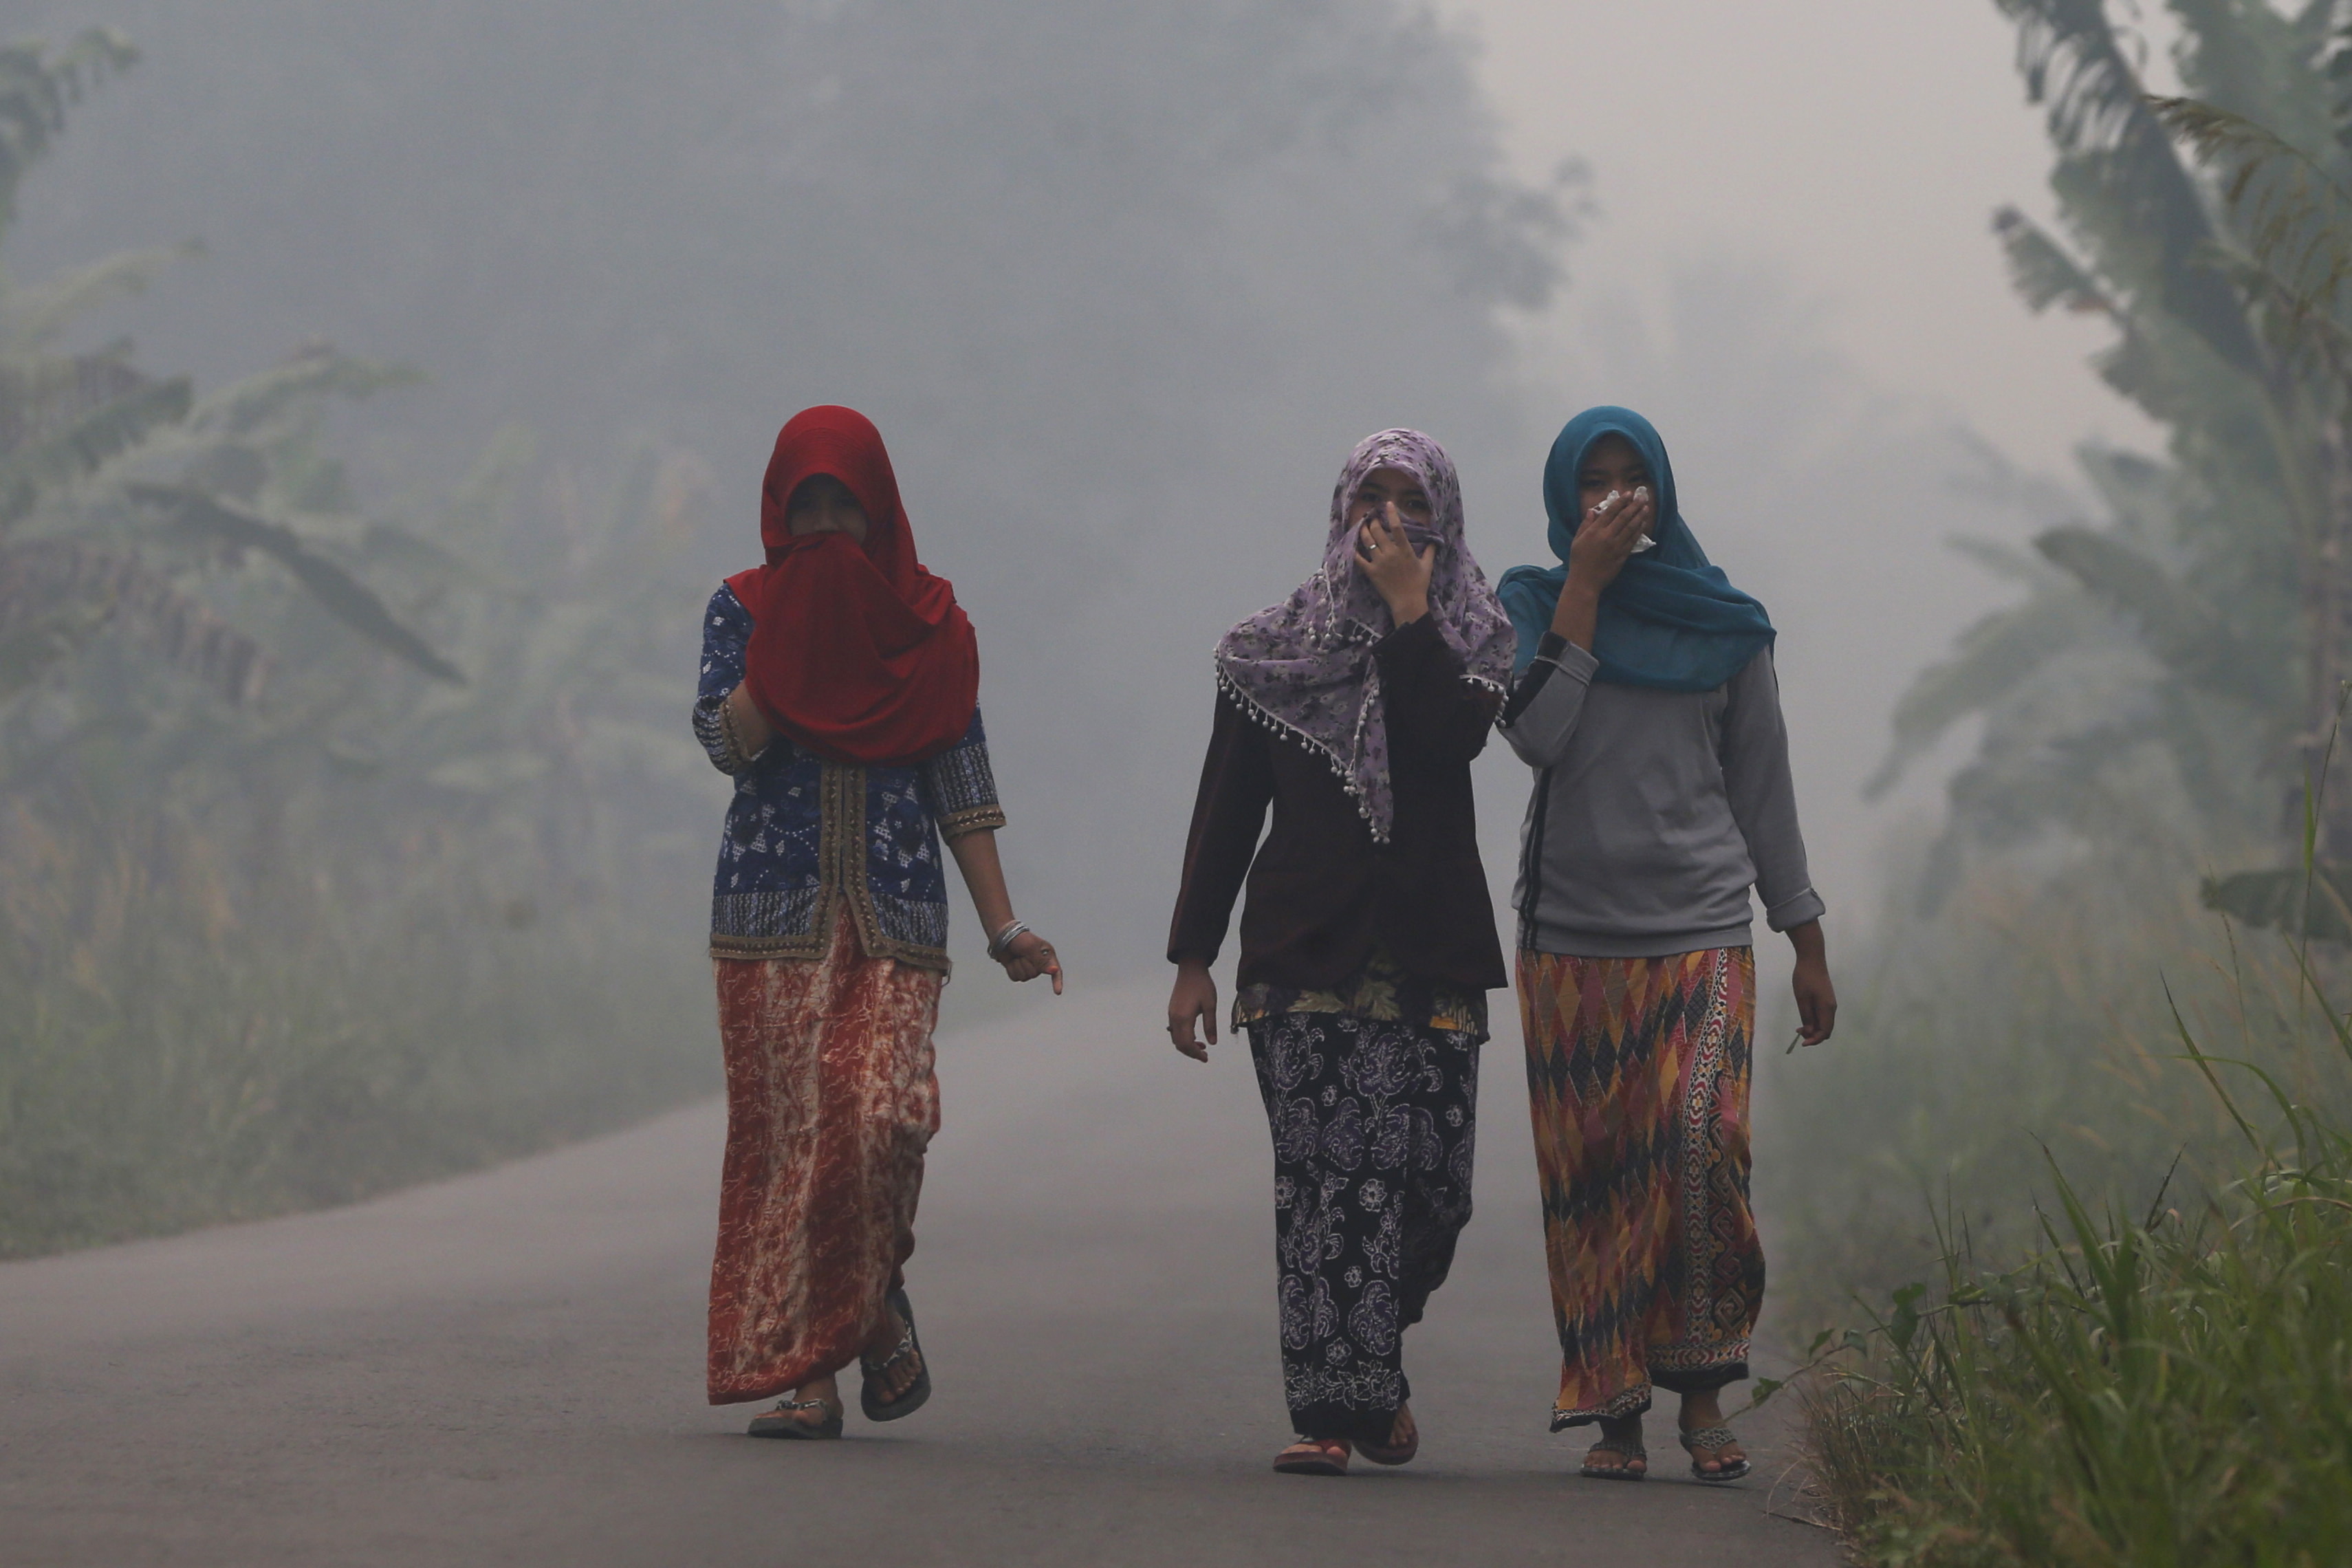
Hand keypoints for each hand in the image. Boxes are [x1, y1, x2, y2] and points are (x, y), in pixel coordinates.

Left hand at [998, 930, 1062, 993]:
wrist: (1003, 936)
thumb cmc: (1019, 938)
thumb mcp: (1032, 947)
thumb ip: (1042, 961)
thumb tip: (1054, 970)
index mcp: (1047, 955)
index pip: (1055, 971)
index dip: (1057, 982)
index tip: (1057, 992)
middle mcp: (1039, 963)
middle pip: (1034, 974)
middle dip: (1026, 964)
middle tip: (1022, 954)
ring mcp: (1028, 968)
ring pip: (1024, 977)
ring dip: (1018, 966)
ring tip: (1017, 956)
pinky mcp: (1018, 971)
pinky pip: (1015, 977)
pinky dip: (1011, 969)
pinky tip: (1011, 961)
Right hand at [1166, 958, 1217, 1061]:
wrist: (1190, 970)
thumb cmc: (1202, 986)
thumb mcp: (1210, 1005)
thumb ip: (1210, 1025)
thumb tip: (1212, 1042)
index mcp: (1184, 1018)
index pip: (1187, 1044)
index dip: (1195, 1054)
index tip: (1205, 1058)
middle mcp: (1174, 1018)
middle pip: (1179, 1044)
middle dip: (1191, 1052)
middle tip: (1204, 1055)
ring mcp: (1172, 1014)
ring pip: (1175, 1038)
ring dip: (1187, 1045)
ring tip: (1202, 1045)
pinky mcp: (1172, 1011)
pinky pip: (1175, 1030)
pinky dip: (1183, 1037)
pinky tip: (1194, 1035)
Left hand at [1353, 502, 1432, 624]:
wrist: (1408, 602)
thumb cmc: (1419, 584)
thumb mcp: (1427, 566)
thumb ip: (1429, 551)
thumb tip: (1434, 541)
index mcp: (1404, 550)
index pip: (1397, 527)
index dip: (1392, 514)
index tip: (1388, 504)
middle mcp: (1391, 553)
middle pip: (1378, 531)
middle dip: (1374, 521)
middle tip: (1372, 517)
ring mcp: (1379, 562)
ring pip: (1368, 542)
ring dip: (1364, 531)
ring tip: (1362, 525)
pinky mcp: (1371, 572)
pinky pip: (1360, 559)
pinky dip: (1354, 551)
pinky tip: (1352, 544)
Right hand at [1565, 487, 1651, 598]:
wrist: (1585, 582)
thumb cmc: (1578, 560)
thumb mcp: (1577, 540)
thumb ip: (1585, 524)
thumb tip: (1593, 510)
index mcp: (1595, 531)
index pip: (1611, 512)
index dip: (1621, 501)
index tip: (1628, 494)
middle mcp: (1607, 536)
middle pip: (1624, 517)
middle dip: (1634, 506)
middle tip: (1642, 497)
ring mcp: (1616, 546)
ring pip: (1631, 527)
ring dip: (1640, 516)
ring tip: (1646, 508)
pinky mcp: (1622, 555)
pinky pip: (1633, 540)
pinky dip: (1639, 530)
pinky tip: (1643, 524)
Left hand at [1787, 920, 1835, 1045]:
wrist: (1812, 959)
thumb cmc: (1804, 978)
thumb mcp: (1802, 999)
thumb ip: (1807, 1017)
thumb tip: (1810, 1033)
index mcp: (1827, 1009)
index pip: (1825, 1032)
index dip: (1814, 1040)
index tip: (1802, 1043)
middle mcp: (1832, 1008)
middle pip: (1826, 1029)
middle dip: (1814, 1035)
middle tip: (1799, 1033)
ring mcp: (1830, 1003)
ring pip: (1825, 1022)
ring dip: (1814, 1028)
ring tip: (1800, 1028)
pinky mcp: (1827, 998)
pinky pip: (1823, 1015)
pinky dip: (1815, 1021)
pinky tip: (1805, 1018)